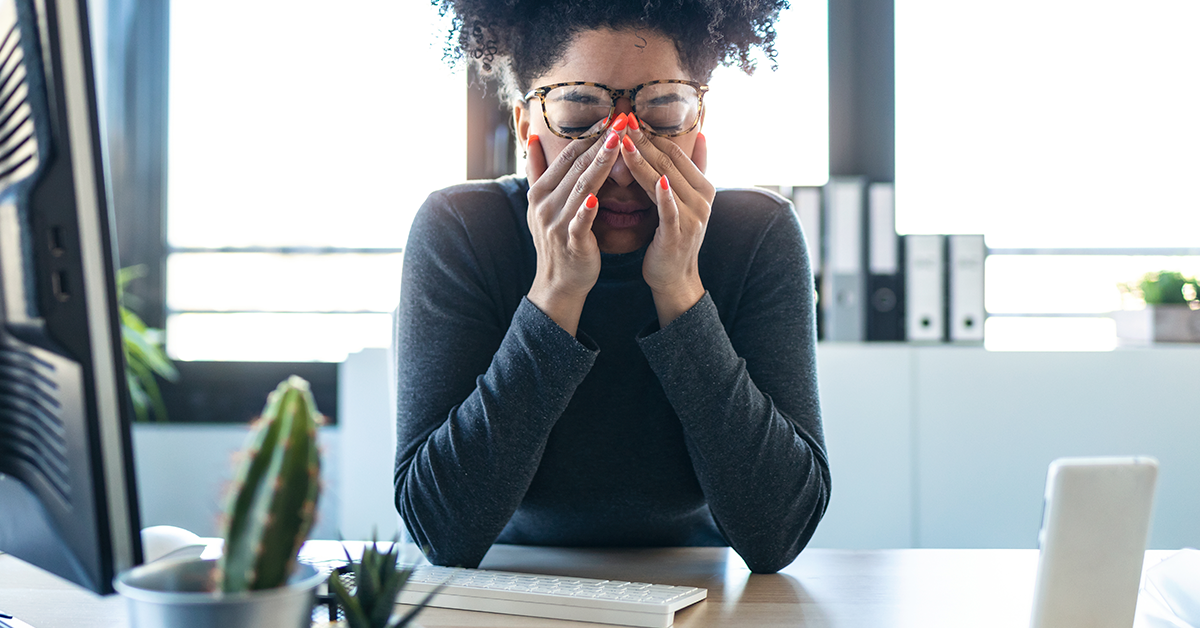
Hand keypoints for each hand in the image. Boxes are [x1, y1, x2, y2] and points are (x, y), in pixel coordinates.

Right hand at [525, 122, 627, 335]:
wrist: (558, 282)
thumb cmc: (557, 240)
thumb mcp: (540, 204)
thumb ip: (536, 170)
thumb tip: (532, 137)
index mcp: (539, 191)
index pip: (566, 155)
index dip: (588, 134)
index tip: (609, 115)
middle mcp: (544, 204)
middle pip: (576, 166)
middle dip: (600, 142)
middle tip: (620, 119)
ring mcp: (555, 223)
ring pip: (582, 187)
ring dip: (600, 164)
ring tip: (617, 143)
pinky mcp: (570, 243)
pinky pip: (579, 223)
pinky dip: (587, 210)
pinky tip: (597, 197)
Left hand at [619, 118, 714, 325]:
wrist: (674, 276)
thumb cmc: (673, 236)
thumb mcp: (685, 200)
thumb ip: (692, 169)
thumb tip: (702, 134)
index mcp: (703, 187)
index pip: (675, 153)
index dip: (652, 135)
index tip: (630, 118)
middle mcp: (702, 199)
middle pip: (668, 162)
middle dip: (643, 141)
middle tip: (622, 121)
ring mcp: (693, 217)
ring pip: (665, 181)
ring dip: (643, 161)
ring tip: (623, 142)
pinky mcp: (679, 234)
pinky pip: (670, 210)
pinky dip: (663, 195)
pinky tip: (655, 181)